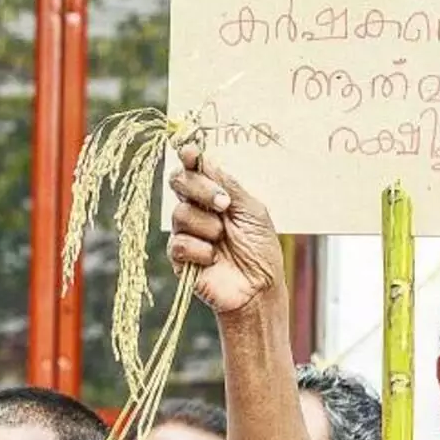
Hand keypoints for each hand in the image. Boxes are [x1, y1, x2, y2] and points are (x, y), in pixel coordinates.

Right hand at [166, 142, 283, 315]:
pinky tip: (214, 259)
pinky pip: (180, 243)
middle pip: (179, 183)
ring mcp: (187, 232)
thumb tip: (206, 160)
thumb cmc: (260, 250)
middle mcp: (197, 209)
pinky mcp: (180, 257)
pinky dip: (201, 250)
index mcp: (215, 195)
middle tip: (224, 204)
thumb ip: (229, 185)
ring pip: (179, 214)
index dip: (189, 157)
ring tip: (223, 240)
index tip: (190, 152)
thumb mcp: (252, 210)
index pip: (195, 169)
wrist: (259, 288)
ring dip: (207, 226)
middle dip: (200, 189)